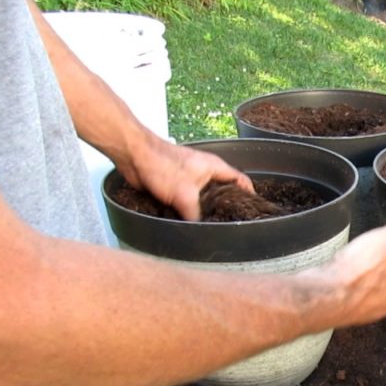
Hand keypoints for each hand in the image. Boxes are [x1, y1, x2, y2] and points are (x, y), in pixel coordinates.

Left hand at [118, 134, 253, 220]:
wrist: (133, 155)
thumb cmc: (161, 163)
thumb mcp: (184, 193)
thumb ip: (195, 214)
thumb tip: (199, 231)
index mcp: (215, 167)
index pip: (240, 181)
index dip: (249, 195)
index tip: (251, 210)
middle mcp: (205, 172)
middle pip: (222, 193)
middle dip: (224, 208)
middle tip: (227, 225)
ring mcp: (190, 179)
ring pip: (203, 199)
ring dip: (203, 212)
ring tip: (208, 228)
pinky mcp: (175, 186)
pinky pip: (187, 202)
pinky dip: (187, 212)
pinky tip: (187, 223)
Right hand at [297, 202, 385, 329]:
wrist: (319, 297)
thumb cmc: (360, 272)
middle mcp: (384, 305)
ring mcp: (360, 309)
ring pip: (377, 297)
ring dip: (380, 286)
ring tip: (379, 274)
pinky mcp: (338, 307)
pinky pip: (352, 296)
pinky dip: (355, 287)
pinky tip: (347, 279)